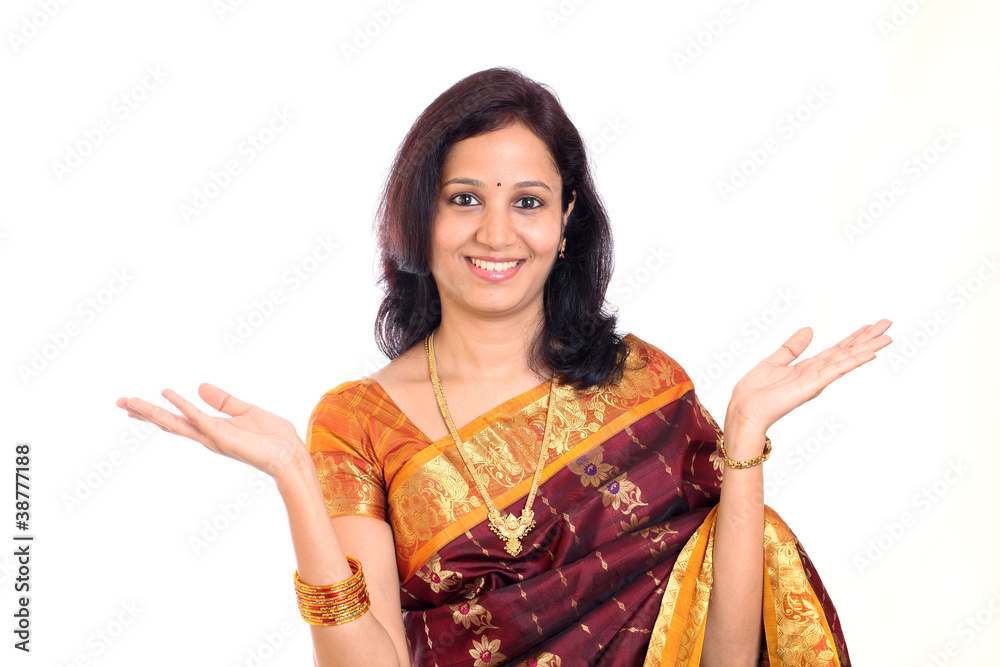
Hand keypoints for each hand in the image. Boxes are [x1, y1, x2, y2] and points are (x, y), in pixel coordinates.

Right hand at [116, 383, 304, 479]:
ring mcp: (214, 437)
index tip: (134, 404)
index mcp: (213, 429)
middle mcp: (208, 436)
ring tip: (130, 402)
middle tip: (120, 402)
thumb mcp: (246, 411)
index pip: (178, 419)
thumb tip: (199, 387)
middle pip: (169, 423)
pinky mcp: (224, 436)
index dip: (156, 411)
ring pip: (177, 423)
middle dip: (145, 413)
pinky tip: (167, 395)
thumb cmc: (273, 437)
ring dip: (153, 412)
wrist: (291, 455)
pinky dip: (183, 406)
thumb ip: (224, 401)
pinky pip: (199, 419)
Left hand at [726, 319, 892, 441]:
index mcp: (808, 368)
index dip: (854, 337)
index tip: (870, 326)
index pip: (837, 350)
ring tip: (888, 336)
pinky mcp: (813, 384)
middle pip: (848, 352)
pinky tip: (870, 353)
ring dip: (868, 347)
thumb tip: (809, 330)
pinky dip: (854, 361)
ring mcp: (817, 379)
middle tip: (888, 324)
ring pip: (848, 359)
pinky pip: (837, 370)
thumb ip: (792, 347)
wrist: (744, 410)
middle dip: (868, 338)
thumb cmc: (755, 391)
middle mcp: (817, 373)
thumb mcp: (774, 361)